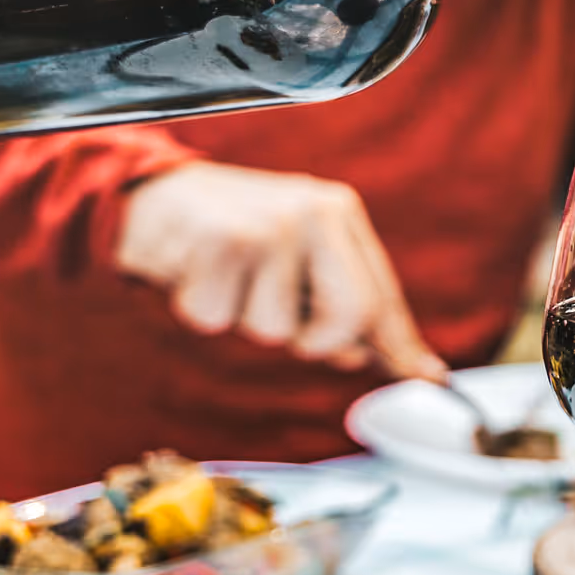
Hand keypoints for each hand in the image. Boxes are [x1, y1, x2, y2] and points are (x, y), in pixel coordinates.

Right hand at [115, 163, 444, 379]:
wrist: (148, 197)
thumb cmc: (229, 234)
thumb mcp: (296, 257)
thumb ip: (347, 305)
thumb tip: (413, 365)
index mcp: (337, 214)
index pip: (381, 297)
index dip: (396, 345)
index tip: (426, 376)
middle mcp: (311, 213)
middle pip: (351, 317)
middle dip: (315, 341)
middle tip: (279, 315)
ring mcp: (267, 227)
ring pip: (275, 331)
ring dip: (241, 319)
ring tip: (225, 278)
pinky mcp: (220, 243)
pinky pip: (219, 320)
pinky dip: (200, 309)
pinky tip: (193, 272)